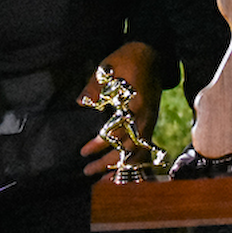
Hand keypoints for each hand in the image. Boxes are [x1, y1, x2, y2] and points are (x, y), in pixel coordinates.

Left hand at [78, 41, 160, 177]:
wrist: (151, 53)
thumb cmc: (127, 59)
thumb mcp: (108, 68)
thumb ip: (95, 86)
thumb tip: (80, 102)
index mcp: (136, 103)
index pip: (118, 131)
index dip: (100, 144)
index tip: (84, 151)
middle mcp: (146, 116)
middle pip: (129, 148)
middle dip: (108, 162)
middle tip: (88, 170)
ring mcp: (151, 120)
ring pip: (138, 152)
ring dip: (121, 167)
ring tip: (104, 179)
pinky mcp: (151, 122)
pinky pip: (144, 148)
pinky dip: (133, 161)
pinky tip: (122, 170)